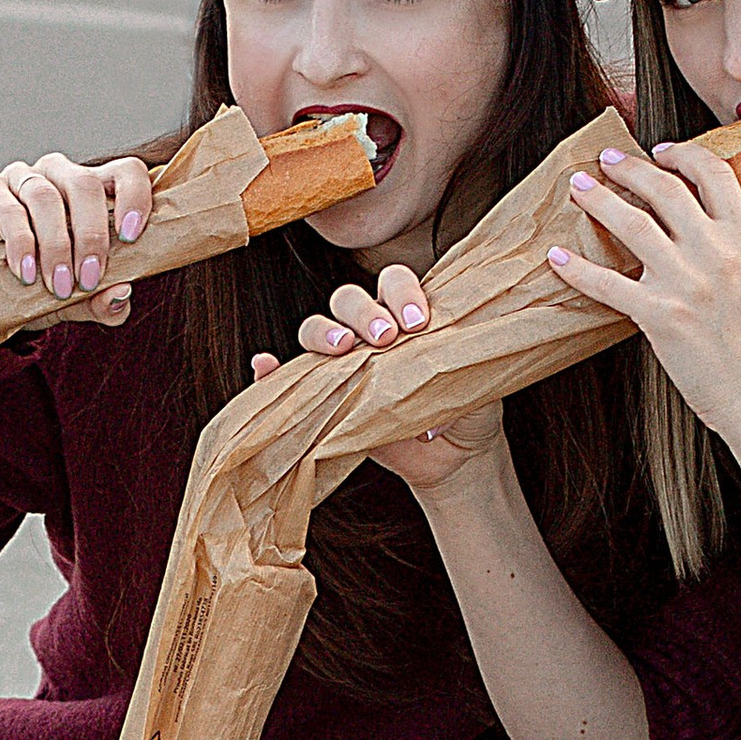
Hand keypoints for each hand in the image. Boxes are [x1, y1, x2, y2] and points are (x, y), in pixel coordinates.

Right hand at [0, 152, 152, 323]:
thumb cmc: (40, 284)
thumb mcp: (76, 300)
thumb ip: (102, 301)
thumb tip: (121, 294)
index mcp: (93, 190)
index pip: (127, 171)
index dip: (135, 196)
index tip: (131, 237)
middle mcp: (59, 174)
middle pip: (85, 185)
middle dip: (91, 236)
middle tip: (88, 280)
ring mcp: (22, 178)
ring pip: (46, 196)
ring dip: (56, 245)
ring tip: (58, 286)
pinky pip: (8, 209)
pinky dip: (20, 243)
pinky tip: (25, 273)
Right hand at [245, 267, 498, 493]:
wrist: (456, 457)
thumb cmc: (468, 410)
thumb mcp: (476, 388)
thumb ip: (459, 379)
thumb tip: (431, 406)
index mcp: (406, 317)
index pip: (392, 282)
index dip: (401, 292)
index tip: (418, 321)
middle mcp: (370, 333)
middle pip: (348, 300)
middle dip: (363, 312)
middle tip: (385, 338)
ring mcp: (344, 364)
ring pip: (315, 328)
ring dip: (323, 333)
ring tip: (343, 349)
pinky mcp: (326, 399)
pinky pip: (288, 380)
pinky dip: (270, 371)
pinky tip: (264, 366)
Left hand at [546, 141, 740, 470]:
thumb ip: (734, 249)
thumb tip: (706, 226)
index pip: (714, 175)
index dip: (683, 155)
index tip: (660, 150)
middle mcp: (716, 253)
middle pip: (665, 190)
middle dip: (629, 168)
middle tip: (606, 160)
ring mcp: (686, 283)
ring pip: (631, 223)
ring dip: (598, 200)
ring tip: (578, 188)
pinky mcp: (660, 317)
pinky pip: (607, 284)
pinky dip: (577, 268)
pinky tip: (558, 258)